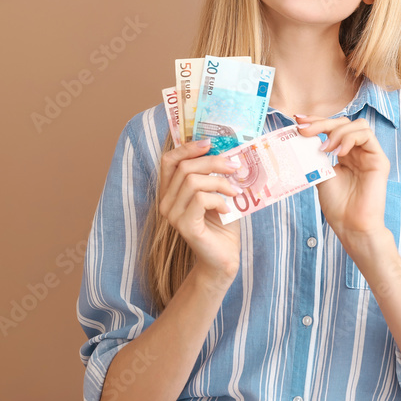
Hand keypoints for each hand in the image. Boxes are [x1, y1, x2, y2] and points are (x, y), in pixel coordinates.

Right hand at [158, 138, 243, 280]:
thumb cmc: (222, 224)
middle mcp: (166, 202)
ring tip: (234, 193)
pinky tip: (227, 209)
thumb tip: (228, 151)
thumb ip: (215, 174)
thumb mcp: (218, 192)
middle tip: (235, 167)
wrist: (224, 257)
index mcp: (171, 191)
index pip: (169, 160)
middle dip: (213, 162)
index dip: (187, 147)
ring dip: (219, 183)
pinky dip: (219, 200)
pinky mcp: (184, 226)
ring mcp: (172, 215)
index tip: (210, 143)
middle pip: (185, 167)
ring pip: (193, 182)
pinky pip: (201, 200)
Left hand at [294, 114, 389, 246]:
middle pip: (343, 122)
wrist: (351, 226)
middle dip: (321, 123)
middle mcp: (357, 151)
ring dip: (337, 131)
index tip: (298, 121)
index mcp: (344, 154)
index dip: (316, 120)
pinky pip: (367, 135)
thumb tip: (301, 134)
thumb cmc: (337, 206)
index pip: (333, 128)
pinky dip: (350, 138)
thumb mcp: (320, 174)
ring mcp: (369, 154)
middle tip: (304, 130)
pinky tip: (339, 153)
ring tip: (325, 149)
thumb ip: (314, 154)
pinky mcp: (379, 160)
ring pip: (357, 125)